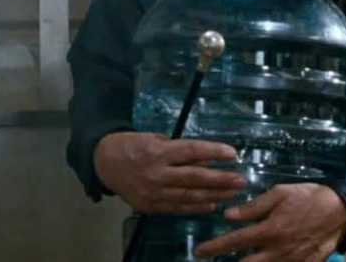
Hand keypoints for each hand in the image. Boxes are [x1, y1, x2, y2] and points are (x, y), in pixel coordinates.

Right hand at [94, 132, 244, 213]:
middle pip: (194, 177)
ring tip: (233, 194)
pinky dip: (196, 207)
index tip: (234, 154)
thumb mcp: (156, 139)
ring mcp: (152, 192)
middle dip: (221, 180)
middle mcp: (156, 173)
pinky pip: (176, 208)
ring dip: (214, 196)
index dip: (214, 152)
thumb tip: (209, 156)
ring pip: (188, 195)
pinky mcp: (148, 206)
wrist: (103, 162)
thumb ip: (180, 149)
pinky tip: (212, 205)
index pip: (192, 151)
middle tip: (242, 181)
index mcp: (158, 151)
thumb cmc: (134, 145)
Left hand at [194, 183, 345, 261]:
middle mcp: (276, 250)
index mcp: (269, 230)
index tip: (198, 251)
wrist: (342, 210)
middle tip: (214, 260)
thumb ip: (254, 206)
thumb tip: (228, 215)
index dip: (214, 247)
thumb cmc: (309, 197)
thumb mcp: (281, 193)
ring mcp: (290, 261)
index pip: (234, 241)